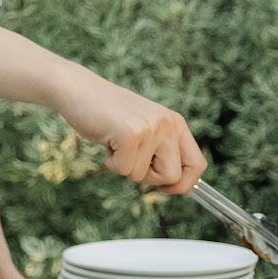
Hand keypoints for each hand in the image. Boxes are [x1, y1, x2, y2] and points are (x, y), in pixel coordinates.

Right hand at [53, 68, 207, 192]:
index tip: (165, 188)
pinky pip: (124, 170)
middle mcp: (168, 124)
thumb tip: (176, 185)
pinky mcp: (131, 134)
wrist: (80, 90)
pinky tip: (107, 140)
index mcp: (176, 123)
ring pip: (144, 176)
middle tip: (131, 156)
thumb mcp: (145, 129)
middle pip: (172, 177)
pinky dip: (111, 162)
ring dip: (126, 167)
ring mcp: (151, 128)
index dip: (184, 184)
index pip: (197, 165)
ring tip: (116, 142)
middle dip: (148, 177)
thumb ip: (162, 151)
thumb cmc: (109, 115)